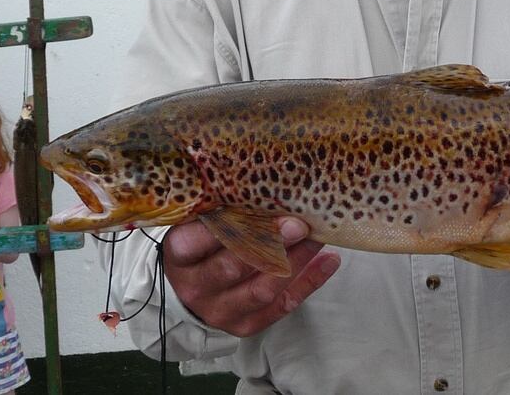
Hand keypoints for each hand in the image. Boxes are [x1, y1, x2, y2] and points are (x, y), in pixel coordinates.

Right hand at [161, 217, 338, 336]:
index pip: (198, 241)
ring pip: (261, 289)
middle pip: (232, 267)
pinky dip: (308, 282)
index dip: (230, 224)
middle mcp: (197, 287)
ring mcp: (221, 310)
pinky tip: (328, 261)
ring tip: (317, 237)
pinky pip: (282, 306)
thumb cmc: (199, 248)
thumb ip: (221, 210)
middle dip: (269, 243)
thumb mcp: (196, 226)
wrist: (188, 293)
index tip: (259, 204)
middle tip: (298, 223)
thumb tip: (265, 184)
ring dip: (294, 261)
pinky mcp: (246, 325)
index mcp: (180, 257)